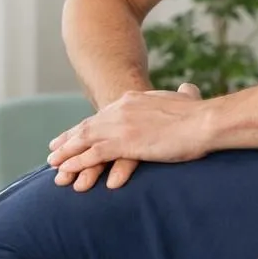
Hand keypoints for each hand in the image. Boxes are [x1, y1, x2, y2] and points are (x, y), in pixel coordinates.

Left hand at [48, 83, 205, 190]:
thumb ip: (181, 94)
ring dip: (67, 153)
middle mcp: (121, 110)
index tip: (75, 134)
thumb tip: (186, 87)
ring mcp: (121, 126)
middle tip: (53, 149)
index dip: (87, 126)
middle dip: (69, 139)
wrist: (204, 121)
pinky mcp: (124, 143)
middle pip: (88, 126)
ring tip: (53, 164)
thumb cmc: (200, 113)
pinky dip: (77, 162)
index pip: (104, 115)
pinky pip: (93, 154)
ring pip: (85, 140)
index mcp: (134, 100)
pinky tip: (67, 171)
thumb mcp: (187, 98)